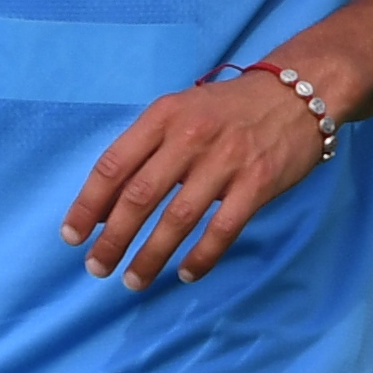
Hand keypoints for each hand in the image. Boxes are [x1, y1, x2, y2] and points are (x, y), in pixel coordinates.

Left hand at [64, 66, 328, 288]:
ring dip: (151, 256)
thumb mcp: (181, 113)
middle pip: (139, 196)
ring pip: (178, 219)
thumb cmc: (229, 109)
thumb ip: (146, 150)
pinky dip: (201, 257)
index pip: (113, 165)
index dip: (88, 204)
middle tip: (97, 267)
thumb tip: (107, 206)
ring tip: (134, 279)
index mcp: (163, 116)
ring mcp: (226, 160)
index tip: (72, 236)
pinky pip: (222, 229)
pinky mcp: (257, 183)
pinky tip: (186, 274)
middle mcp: (190, 136)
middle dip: (113, 239)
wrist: (299, 93)